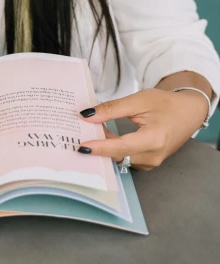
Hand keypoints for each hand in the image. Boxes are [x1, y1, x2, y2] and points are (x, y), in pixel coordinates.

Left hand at [77, 87, 209, 170]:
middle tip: (76, 133)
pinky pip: (125, 158)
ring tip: (87, 131)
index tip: (81, 146)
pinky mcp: (148, 162)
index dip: (100, 147)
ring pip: (120, 157)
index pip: (121, 147)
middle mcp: (153, 156)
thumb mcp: (139, 100)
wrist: (188, 112)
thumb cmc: (166, 104)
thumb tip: (87, 116)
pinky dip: (113, 148)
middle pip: (118, 155)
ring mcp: (151, 162)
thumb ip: (112, 109)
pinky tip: (103, 136)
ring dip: (104, 146)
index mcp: (154, 139)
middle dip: (97, 144)